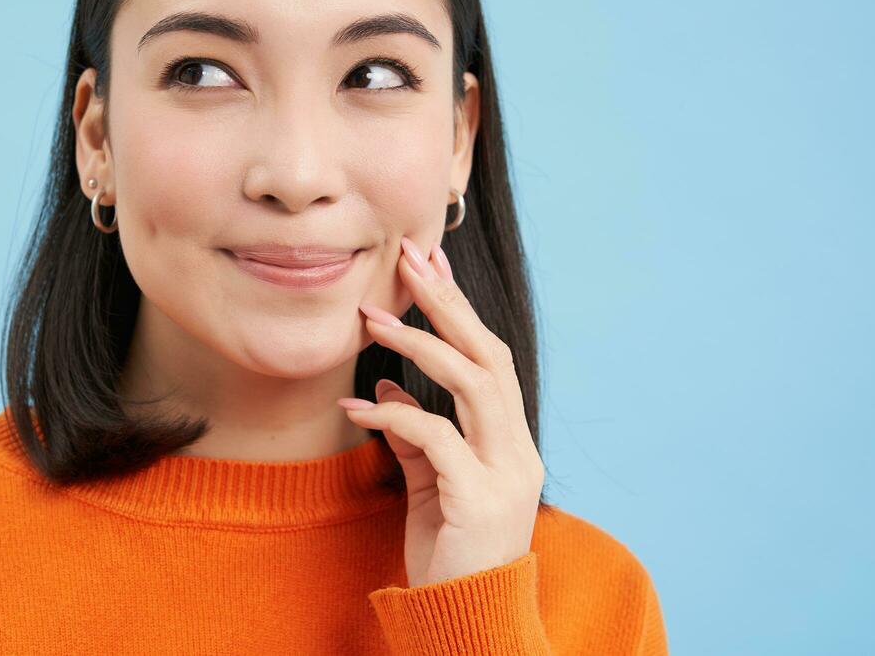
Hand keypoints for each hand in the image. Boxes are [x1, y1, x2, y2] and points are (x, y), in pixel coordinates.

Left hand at [341, 235, 544, 587]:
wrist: (466, 621)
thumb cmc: (448, 554)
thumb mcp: (429, 483)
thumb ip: (415, 434)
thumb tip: (386, 384)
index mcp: (511, 442)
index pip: (490, 357)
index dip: (459, 307)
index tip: (428, 262)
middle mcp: (518, 450)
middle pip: (489, 355)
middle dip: (448, 301)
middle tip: (409, 256)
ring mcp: (505, 473)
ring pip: (474, 384)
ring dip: (420, 344)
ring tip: (371, 317)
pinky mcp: (479, 499)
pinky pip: (434, 437)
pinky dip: (393, 414)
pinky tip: (356, 408)